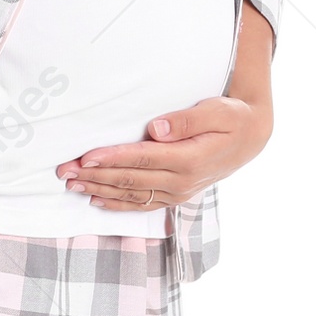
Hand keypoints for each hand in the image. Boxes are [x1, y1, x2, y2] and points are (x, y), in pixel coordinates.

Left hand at [54, 93, 273, 210]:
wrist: (250, 138)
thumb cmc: (231, 118)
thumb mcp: (216, 111)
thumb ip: (185, 120)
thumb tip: (156, 128)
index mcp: (189, 159)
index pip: (142, 159)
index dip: (112, 158)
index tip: (86, 156)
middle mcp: (181, 181)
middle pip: (130, 180)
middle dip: (95, 175)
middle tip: (64, 170)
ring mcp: (178, 192)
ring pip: (131, 194)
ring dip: (99, 189)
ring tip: (71, 183)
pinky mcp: (176, 196)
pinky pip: (142, 204)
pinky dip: (117, 203)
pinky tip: (96, 200)